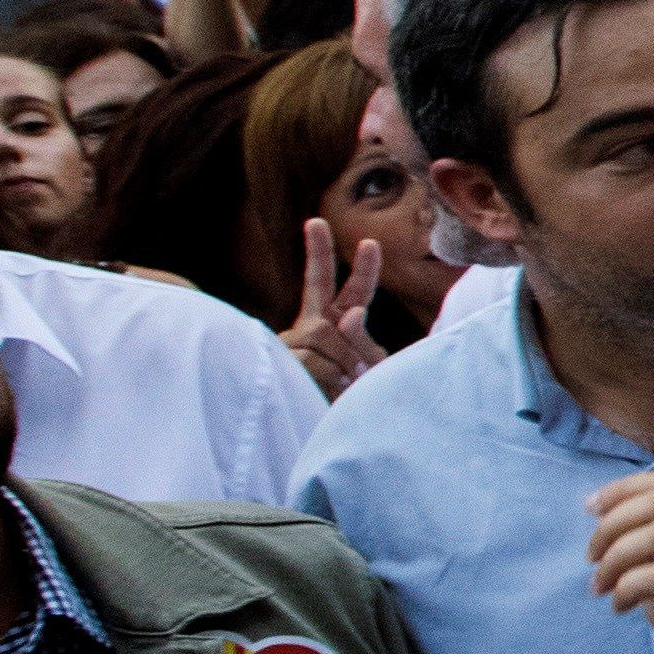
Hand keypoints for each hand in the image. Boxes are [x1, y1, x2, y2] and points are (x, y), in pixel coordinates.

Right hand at [279, 222, 388, 398]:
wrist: (323, 432)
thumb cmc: (351, 399)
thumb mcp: (370, 369)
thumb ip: (362, 340)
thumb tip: (351, 313)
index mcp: (339, 325)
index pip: (354, 293)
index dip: (363, 270)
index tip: (370, 244)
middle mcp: (314, 327)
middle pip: (317, 283)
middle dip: (318, 250)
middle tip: (317, 221)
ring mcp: (295, 341)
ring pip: (325, 335)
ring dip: (344, 361)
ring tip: (340, 385)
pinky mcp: (283, 361)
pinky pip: (313, 358)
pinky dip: (328, 374)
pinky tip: (323, 388)